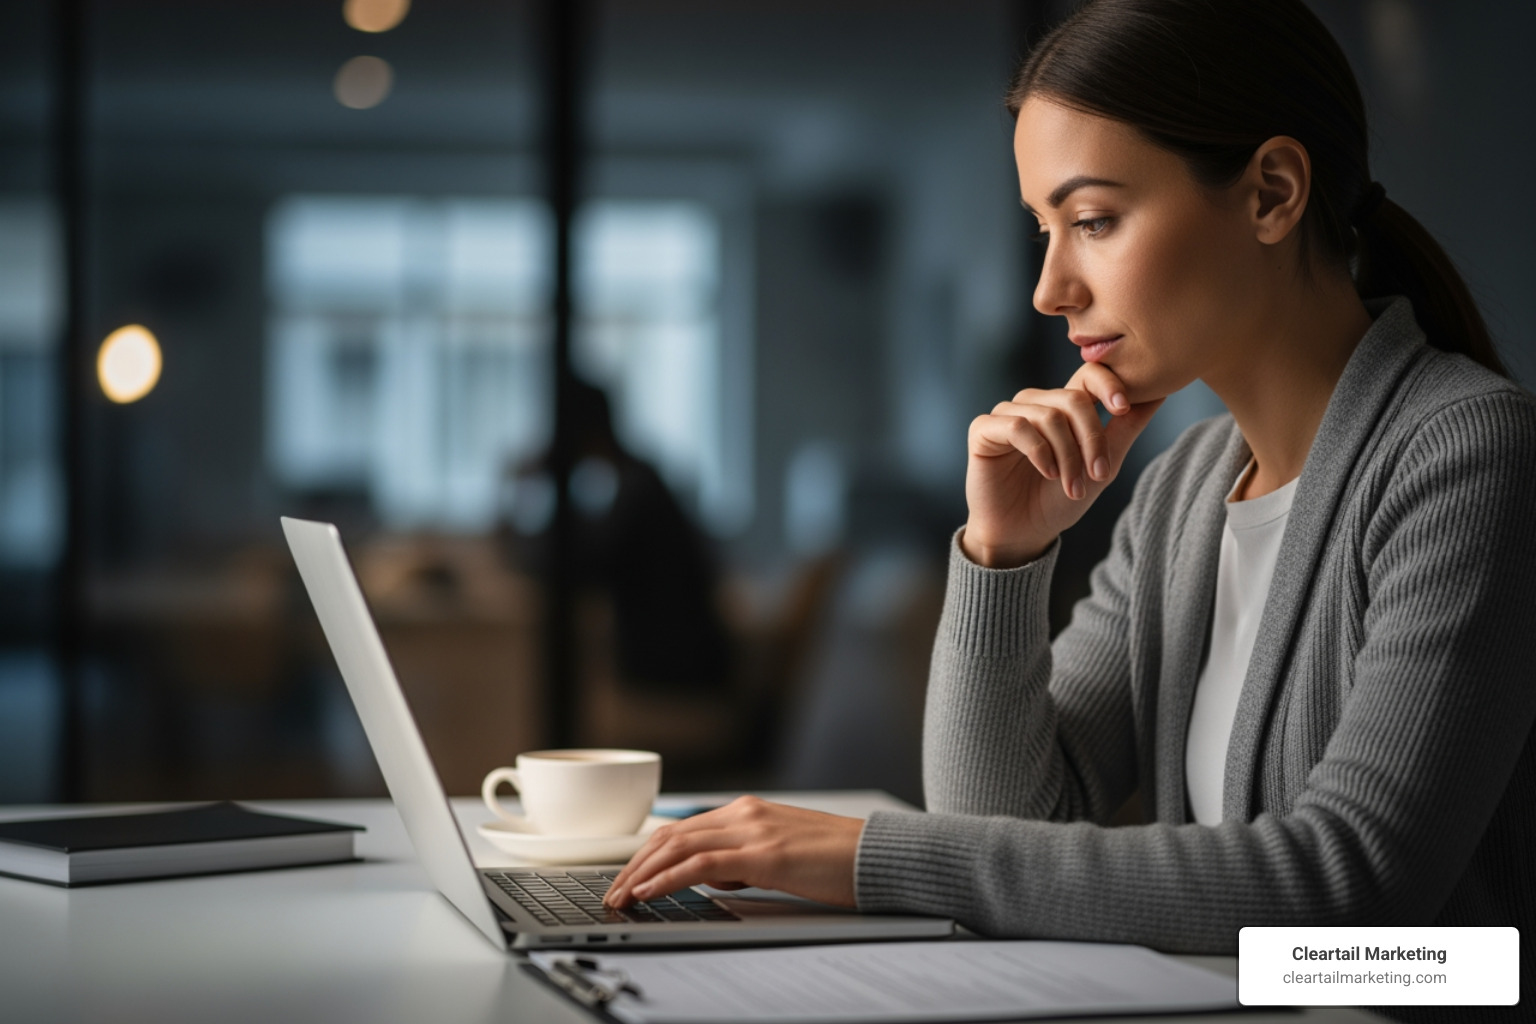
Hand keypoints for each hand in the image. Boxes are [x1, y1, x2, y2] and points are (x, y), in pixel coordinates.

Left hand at [602, 796, 864, 909]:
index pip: (683, 829)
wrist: (880, 855)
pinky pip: (702, 865)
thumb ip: (745, 861)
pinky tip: (650, 892)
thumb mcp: (782, 856)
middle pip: (671, 835)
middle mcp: (745, 813)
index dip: (647, 854)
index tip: (627, 877)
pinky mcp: (765, 854)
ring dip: (642, 873)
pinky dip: (668, 878)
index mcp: (748, 811)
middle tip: (613, 892)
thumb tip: (714, 878)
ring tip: (621, 897)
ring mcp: (754, 830)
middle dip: (634, 865)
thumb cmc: (839, 859)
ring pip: (679, 846)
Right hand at [963, 362, 1163, 566]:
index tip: (1123, 408)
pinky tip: (1047, 473)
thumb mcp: (1103, 464)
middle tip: (1099, 474)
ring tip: (1073, 486)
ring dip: (1067, 455)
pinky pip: (1017, 426)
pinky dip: (1039, 451)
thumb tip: (1160, 392)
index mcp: (1062, 406)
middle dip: (1091, 439)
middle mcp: (1034, 403)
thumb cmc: (1060, 500)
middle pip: (1072, 399)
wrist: (1024, 534)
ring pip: (1047, 416)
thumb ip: (1127, 427)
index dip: (1108, 383)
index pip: (1087, 374)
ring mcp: (1007, 414)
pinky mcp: (983, 430)